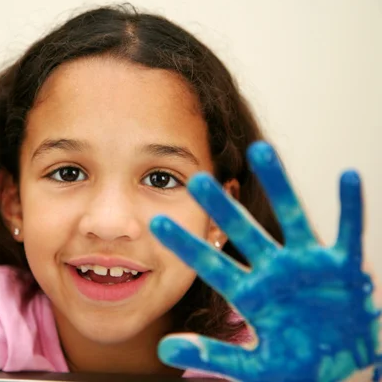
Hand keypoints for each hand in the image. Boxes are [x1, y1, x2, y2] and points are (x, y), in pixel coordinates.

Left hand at [151, 142, 380, 381]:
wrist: (339, 372)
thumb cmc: (295, 365)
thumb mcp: (251, 366)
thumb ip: (212, 355)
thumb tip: (164, 349)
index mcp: (249, 293)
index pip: (210, 264)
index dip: (185, 244)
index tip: (156, 223)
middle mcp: (274, 271)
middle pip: (243, 232)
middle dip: (222, 207)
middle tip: (196, 178)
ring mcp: (308, 266)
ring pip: (290, 217)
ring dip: (278, 185)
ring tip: (262, 149)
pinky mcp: (344, 268)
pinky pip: (349, 233)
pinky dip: (351, 207)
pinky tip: (348, 176)